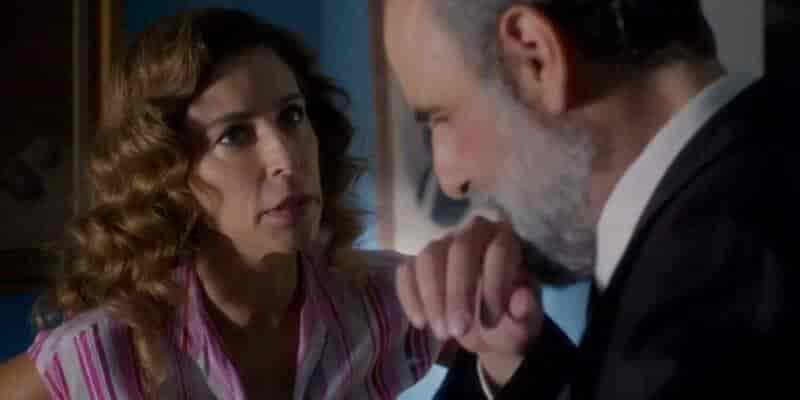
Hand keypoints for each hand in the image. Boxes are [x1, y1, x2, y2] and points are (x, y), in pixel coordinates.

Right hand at [395, 216, 544, 385]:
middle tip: (458, 331)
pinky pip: (406, 271)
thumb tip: (523, 299)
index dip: (493, 284)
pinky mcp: (419, 262)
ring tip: (442, 333)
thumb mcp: (525, 323)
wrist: (488, 328)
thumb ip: (527, 312)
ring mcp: (442, 244)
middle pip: (460, 249)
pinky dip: (410, 297)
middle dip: (457, 292)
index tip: (491, 321)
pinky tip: (421, 323)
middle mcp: (472, 234)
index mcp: (505, 241)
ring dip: (432, 297)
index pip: (498, 251)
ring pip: (429, 257)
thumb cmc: (510, 318)